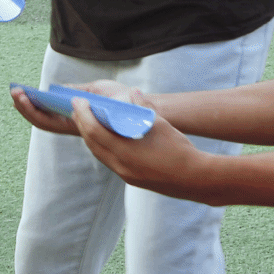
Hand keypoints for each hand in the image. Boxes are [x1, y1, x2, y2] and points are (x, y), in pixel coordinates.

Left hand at [10, 86, 206, 195]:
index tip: (77, 101)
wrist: (196, 179)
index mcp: (125, 151)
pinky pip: (108, 160)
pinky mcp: (131, 178)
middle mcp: (120, 165)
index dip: (83, 114)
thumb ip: (142, 109)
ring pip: (98, 152)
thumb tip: (133, 93)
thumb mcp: (161, 125)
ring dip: (90, 136)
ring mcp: (125, 174)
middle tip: (78, 108)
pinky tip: (105, 137)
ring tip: (88, 120)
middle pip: (92, 142)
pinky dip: (102, 146)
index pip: (93, 130)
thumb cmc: (180, 150)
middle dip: (82, 123)